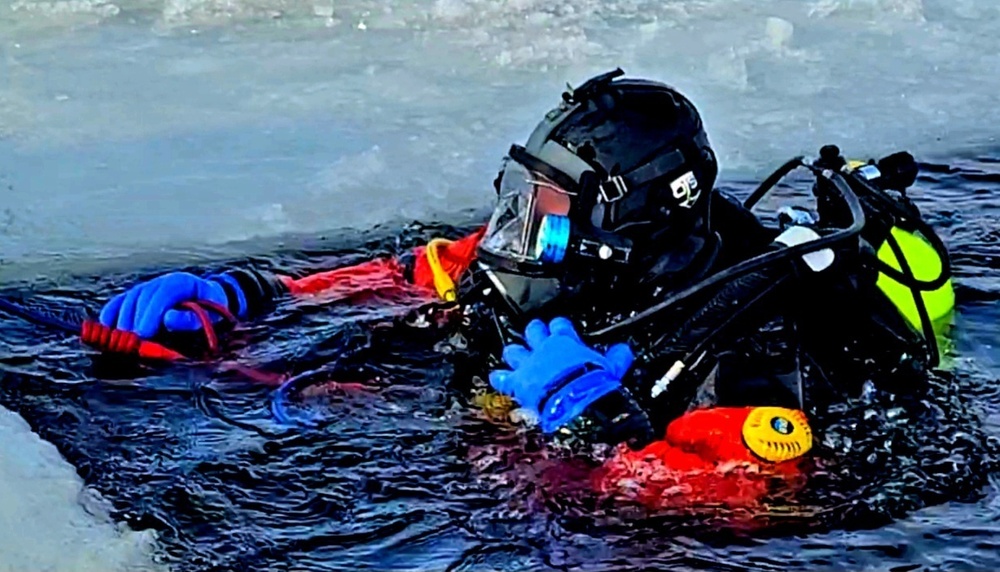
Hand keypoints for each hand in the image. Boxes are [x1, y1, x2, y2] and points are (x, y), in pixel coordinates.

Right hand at [99, 272, 243, 338]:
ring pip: (128, 300)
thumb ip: (191, 318)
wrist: (204, 302)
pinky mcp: (134, 298)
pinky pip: (118, 303)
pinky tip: (107, 329)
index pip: (162, 293)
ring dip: (123, 321)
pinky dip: (110, 315)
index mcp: (181, 282)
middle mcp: (160, 282)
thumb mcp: (209, 314)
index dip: (151, 313)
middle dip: (136, 321)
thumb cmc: (208, 310)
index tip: (144, 333)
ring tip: (124, 342)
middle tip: (133, 343)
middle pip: (142, 297)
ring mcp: (145, 289)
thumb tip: (168, 318)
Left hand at [489, 317, 633, 432]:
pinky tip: (496, 377)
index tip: (560, 328)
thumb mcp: (612, 369)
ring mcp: (529, 366)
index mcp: (567, 343)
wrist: (577, 405)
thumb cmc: (593, 387)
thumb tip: (624, 351)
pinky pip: (503, 378)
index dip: (559, 326)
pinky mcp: (519, 384)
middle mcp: (544, 350)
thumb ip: (617, 357)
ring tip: (514, 353)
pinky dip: (500, 378)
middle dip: (533, 332)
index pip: (559, 325)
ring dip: (515, 353)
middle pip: (533, 331)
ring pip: (514, 351)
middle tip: (535, 334)